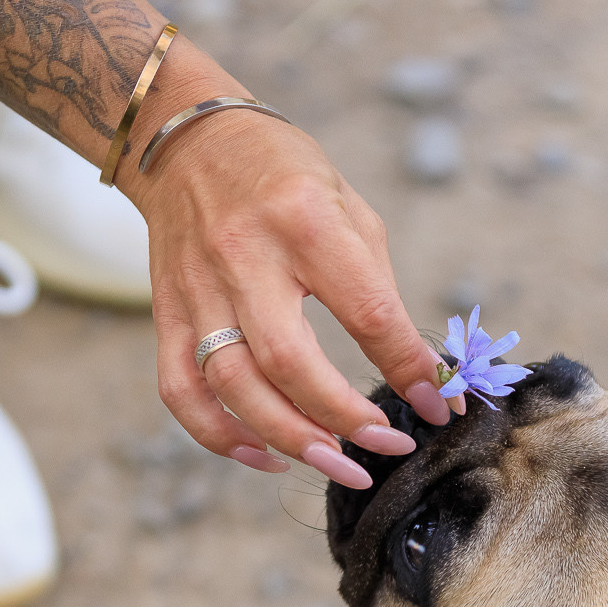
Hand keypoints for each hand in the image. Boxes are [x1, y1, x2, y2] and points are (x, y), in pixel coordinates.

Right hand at [117, 80, 453, 487]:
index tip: (442, 405)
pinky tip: (264, 456)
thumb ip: (381, 292)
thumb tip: (426, 375)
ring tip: (338, 464)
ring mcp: (197, 287)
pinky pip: (181, 389)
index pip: (366, 311)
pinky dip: (218, 436)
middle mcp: (245, 255)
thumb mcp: (350, 209)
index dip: (410, 368)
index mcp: (306, 221)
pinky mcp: (165, 311)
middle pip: (289, 361)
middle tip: (389, 446)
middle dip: (345, 418)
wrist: (189, 141)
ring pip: (232, 384)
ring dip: (288, 438)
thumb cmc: (287, 177)